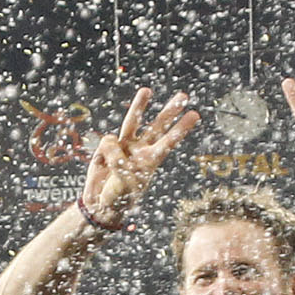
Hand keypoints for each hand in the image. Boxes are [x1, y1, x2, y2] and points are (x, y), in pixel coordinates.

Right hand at [79, 89, 199, 230]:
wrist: (100, 204)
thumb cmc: (119, 197)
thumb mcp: (125, 182)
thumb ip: (119, 159)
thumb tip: (110, 141)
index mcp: (151, 161)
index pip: (169, 141)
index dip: (182, 128)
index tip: (195, 115)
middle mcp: (141, 149)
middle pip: (158, 126)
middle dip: (170, 111)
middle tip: (184, 96)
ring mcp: (124, 146)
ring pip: (133, 121)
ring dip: (140, 105)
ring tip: (148, 90)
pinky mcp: (107, 147)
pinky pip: (106, 142)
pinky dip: (104, 154)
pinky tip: (104, 165)